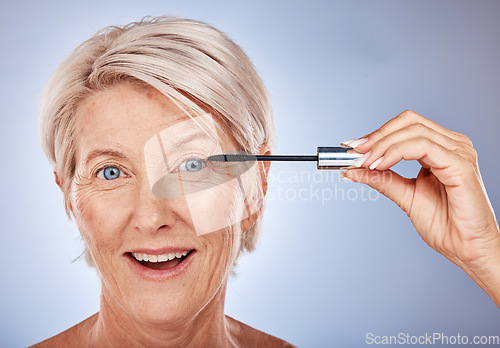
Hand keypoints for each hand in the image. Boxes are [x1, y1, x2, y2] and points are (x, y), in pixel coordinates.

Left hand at [341, 110, 499, 303]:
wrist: (466, 249)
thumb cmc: (445, 225)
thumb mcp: (405, 196)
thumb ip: (382, 179)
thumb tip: (352, 169)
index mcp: (441, 149)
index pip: (406, 126)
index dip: (377, 133)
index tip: (351, 148)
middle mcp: (452, 145)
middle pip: (408, 122)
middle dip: (376, 136)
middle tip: (354, 152)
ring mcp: (458, 152)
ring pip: (413, 131)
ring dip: (382, 145)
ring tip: (365, 163)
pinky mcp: (460, 164)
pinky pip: (422, 146)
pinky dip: (395, 152)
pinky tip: (380, 165)